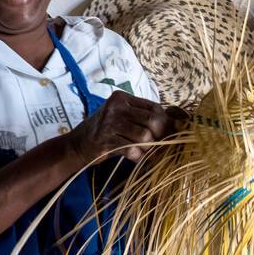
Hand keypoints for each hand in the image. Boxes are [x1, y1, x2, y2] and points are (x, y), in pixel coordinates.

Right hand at [67, 91, 182, 164]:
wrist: (76, 145)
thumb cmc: (103, 131)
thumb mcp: (121, 117)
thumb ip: (142, 116)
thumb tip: (176, 123)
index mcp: (121, 98)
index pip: (154, 107)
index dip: (165, 122)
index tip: (166, 134)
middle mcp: (115, 107)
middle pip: (153, 121)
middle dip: (159, 136)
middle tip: (155, 145)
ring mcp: (109, 123)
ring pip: (145, 136)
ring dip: (147, 148)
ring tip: (141, 150)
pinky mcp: (105, 140)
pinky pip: (132, 149)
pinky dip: (136, 156)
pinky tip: (132, 156)